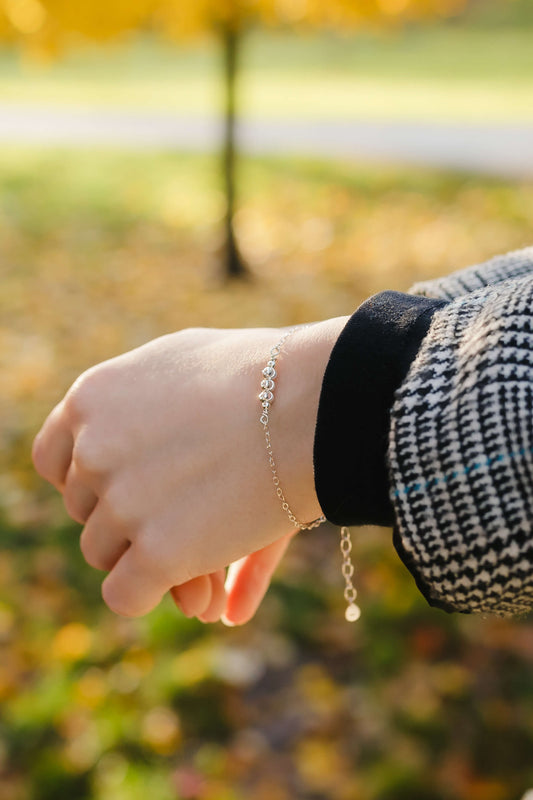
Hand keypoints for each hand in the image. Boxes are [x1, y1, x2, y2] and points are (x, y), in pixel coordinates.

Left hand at [32, 319, 346, 620]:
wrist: (312, 403)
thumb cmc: (261, 377)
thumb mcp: (183, 366)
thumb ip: (144, 405)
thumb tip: (138, 447)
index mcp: (92, 399)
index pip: (53, 460)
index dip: (87, 482)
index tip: (119, 492)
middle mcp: (94, 451)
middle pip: (85, 509)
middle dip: (125, 519)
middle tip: (181, 522)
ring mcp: (122, 504)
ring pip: (103, 553)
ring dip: (144, 558)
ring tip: (201, 554)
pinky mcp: (156, 551)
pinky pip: (124, 596)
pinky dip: (152, 595)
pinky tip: (196, 590)